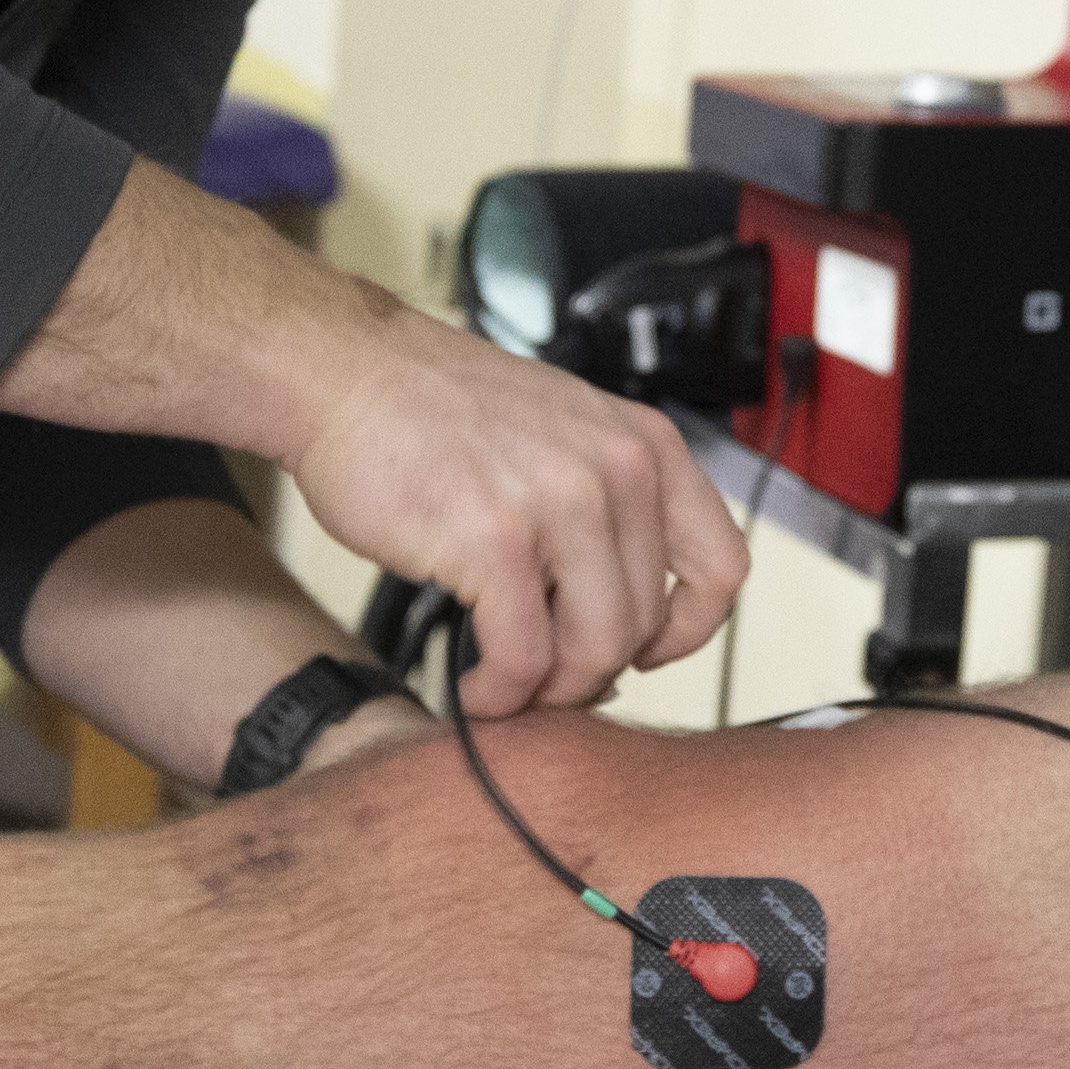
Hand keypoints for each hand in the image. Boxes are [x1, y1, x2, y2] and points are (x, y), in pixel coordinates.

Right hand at [266, 313, 741, 718]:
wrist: (347, 375)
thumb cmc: (436, 411)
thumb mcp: (562, 435)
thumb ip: (608, 511)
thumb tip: (627, 623)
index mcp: (645, 446)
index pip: (722, 569)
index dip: (688, 632)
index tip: (647, 654)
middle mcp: (617, 471)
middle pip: (647, 623)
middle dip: (593, 670)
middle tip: (545, 679)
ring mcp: (561, 504)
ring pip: (594, 651)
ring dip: (548, 691)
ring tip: (508, 686)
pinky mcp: (496, 541)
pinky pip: (523, 658)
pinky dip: (500, 693)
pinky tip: (474, 686)